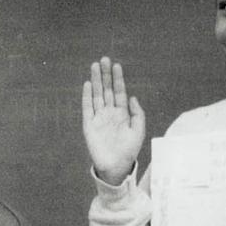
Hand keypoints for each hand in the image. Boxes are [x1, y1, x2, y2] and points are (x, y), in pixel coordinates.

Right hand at [82, 58, 146, 185]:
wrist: (117, 166)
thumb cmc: (129, 150)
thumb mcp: (139, 131)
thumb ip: (138, 114)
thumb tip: (132, 97)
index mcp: (122, 113)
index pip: (119, 91)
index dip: (118, 79)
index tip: (117, 65)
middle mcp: (109, 112)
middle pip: (106, 89)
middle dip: (105, 75)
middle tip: (104, 59)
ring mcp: (99, 117)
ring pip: (96, 95)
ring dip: (96, 81)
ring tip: (95, 66)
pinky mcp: (89, 125)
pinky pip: (87, 107)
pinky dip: (87, 96)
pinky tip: (88, 84)